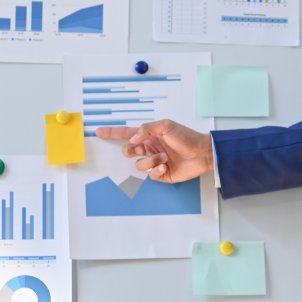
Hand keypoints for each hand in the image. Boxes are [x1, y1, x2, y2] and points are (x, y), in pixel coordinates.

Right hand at [93, 120, 212, 183]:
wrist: (202, 153)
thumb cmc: (187, 137)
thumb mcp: (166, 125)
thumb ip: (147, 129)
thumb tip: (133, 138)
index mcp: (148, 136)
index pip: (126, 133)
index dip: (112, 133)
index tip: (98, 131)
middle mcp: (149, 148)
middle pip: (128, 151)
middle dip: (132, 150)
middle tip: (142, 148)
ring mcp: (155, 162)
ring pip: (139, 165)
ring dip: (150, 160)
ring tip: (165, 157)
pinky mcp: (162, 174)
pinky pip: (150, 175)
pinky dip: (157, 170)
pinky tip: (166, 165)